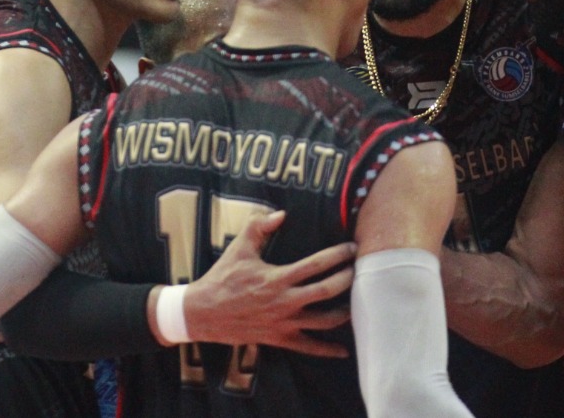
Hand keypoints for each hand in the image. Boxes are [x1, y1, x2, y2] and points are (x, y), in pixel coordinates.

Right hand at [177, 210, 355, 356]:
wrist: (203, 313)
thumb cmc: (223, 277)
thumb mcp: (239, 247)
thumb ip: (259, 226)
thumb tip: (281, 214)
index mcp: (278, 278)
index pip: (316, 264)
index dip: (338, 255)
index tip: (352, 247)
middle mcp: (285, 302)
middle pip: (327, 291)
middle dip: (347, 279)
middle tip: (360, 269)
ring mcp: (283, 323)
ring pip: (323, 321)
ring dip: (344, 312)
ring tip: (359, 302)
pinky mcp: (279, 339)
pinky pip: (308, 347)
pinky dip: (327, 350)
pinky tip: (344, 350)